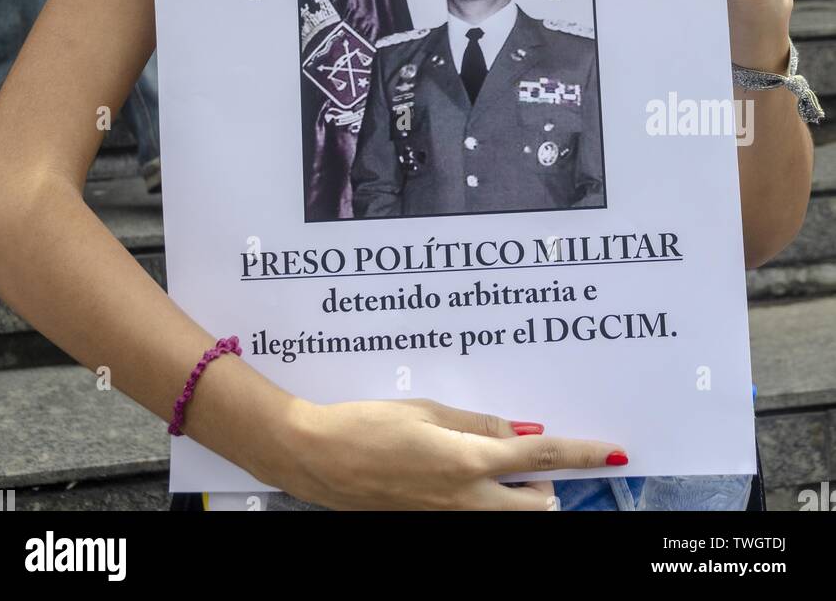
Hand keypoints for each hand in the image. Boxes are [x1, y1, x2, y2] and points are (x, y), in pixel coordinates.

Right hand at [272, 397, 627, 510]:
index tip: (615, 452)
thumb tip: (516, 432)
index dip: (583, 453)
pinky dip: (484, 499)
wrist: (319, 460)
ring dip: (515, 497)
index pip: (541, 458)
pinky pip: (476, 517)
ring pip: (508, 519)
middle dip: (546, 487)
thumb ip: (477, 423)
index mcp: (467, 462)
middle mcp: (466, 501)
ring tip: (485, 462)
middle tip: (527, 460)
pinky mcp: (431, 524)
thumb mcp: (427, 410)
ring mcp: (449, 520)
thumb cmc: (367, 425)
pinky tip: (455, 470)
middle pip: (537, 507)